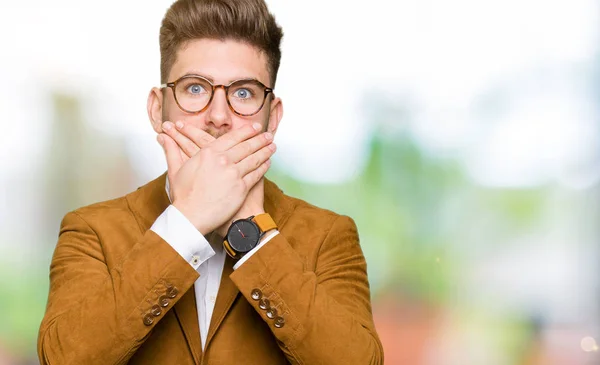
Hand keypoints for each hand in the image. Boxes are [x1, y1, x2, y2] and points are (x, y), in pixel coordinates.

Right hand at [157, 121, 274, 233]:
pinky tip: (268, 163)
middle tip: (268, 135)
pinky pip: (256, 174)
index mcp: (209, 153)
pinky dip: (263, 167)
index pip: (232, 137)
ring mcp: (233, 174)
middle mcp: (223, 160)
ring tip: (272, 146)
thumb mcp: (176, 170)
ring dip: (265, 151)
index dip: (246, 131)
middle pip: (246, 146)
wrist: (191, 216)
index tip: (254, 127)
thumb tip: (162, 137)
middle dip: (260, 139)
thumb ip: (172, 150)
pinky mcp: (241, 188)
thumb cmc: (183, 195)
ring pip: (254, 158)